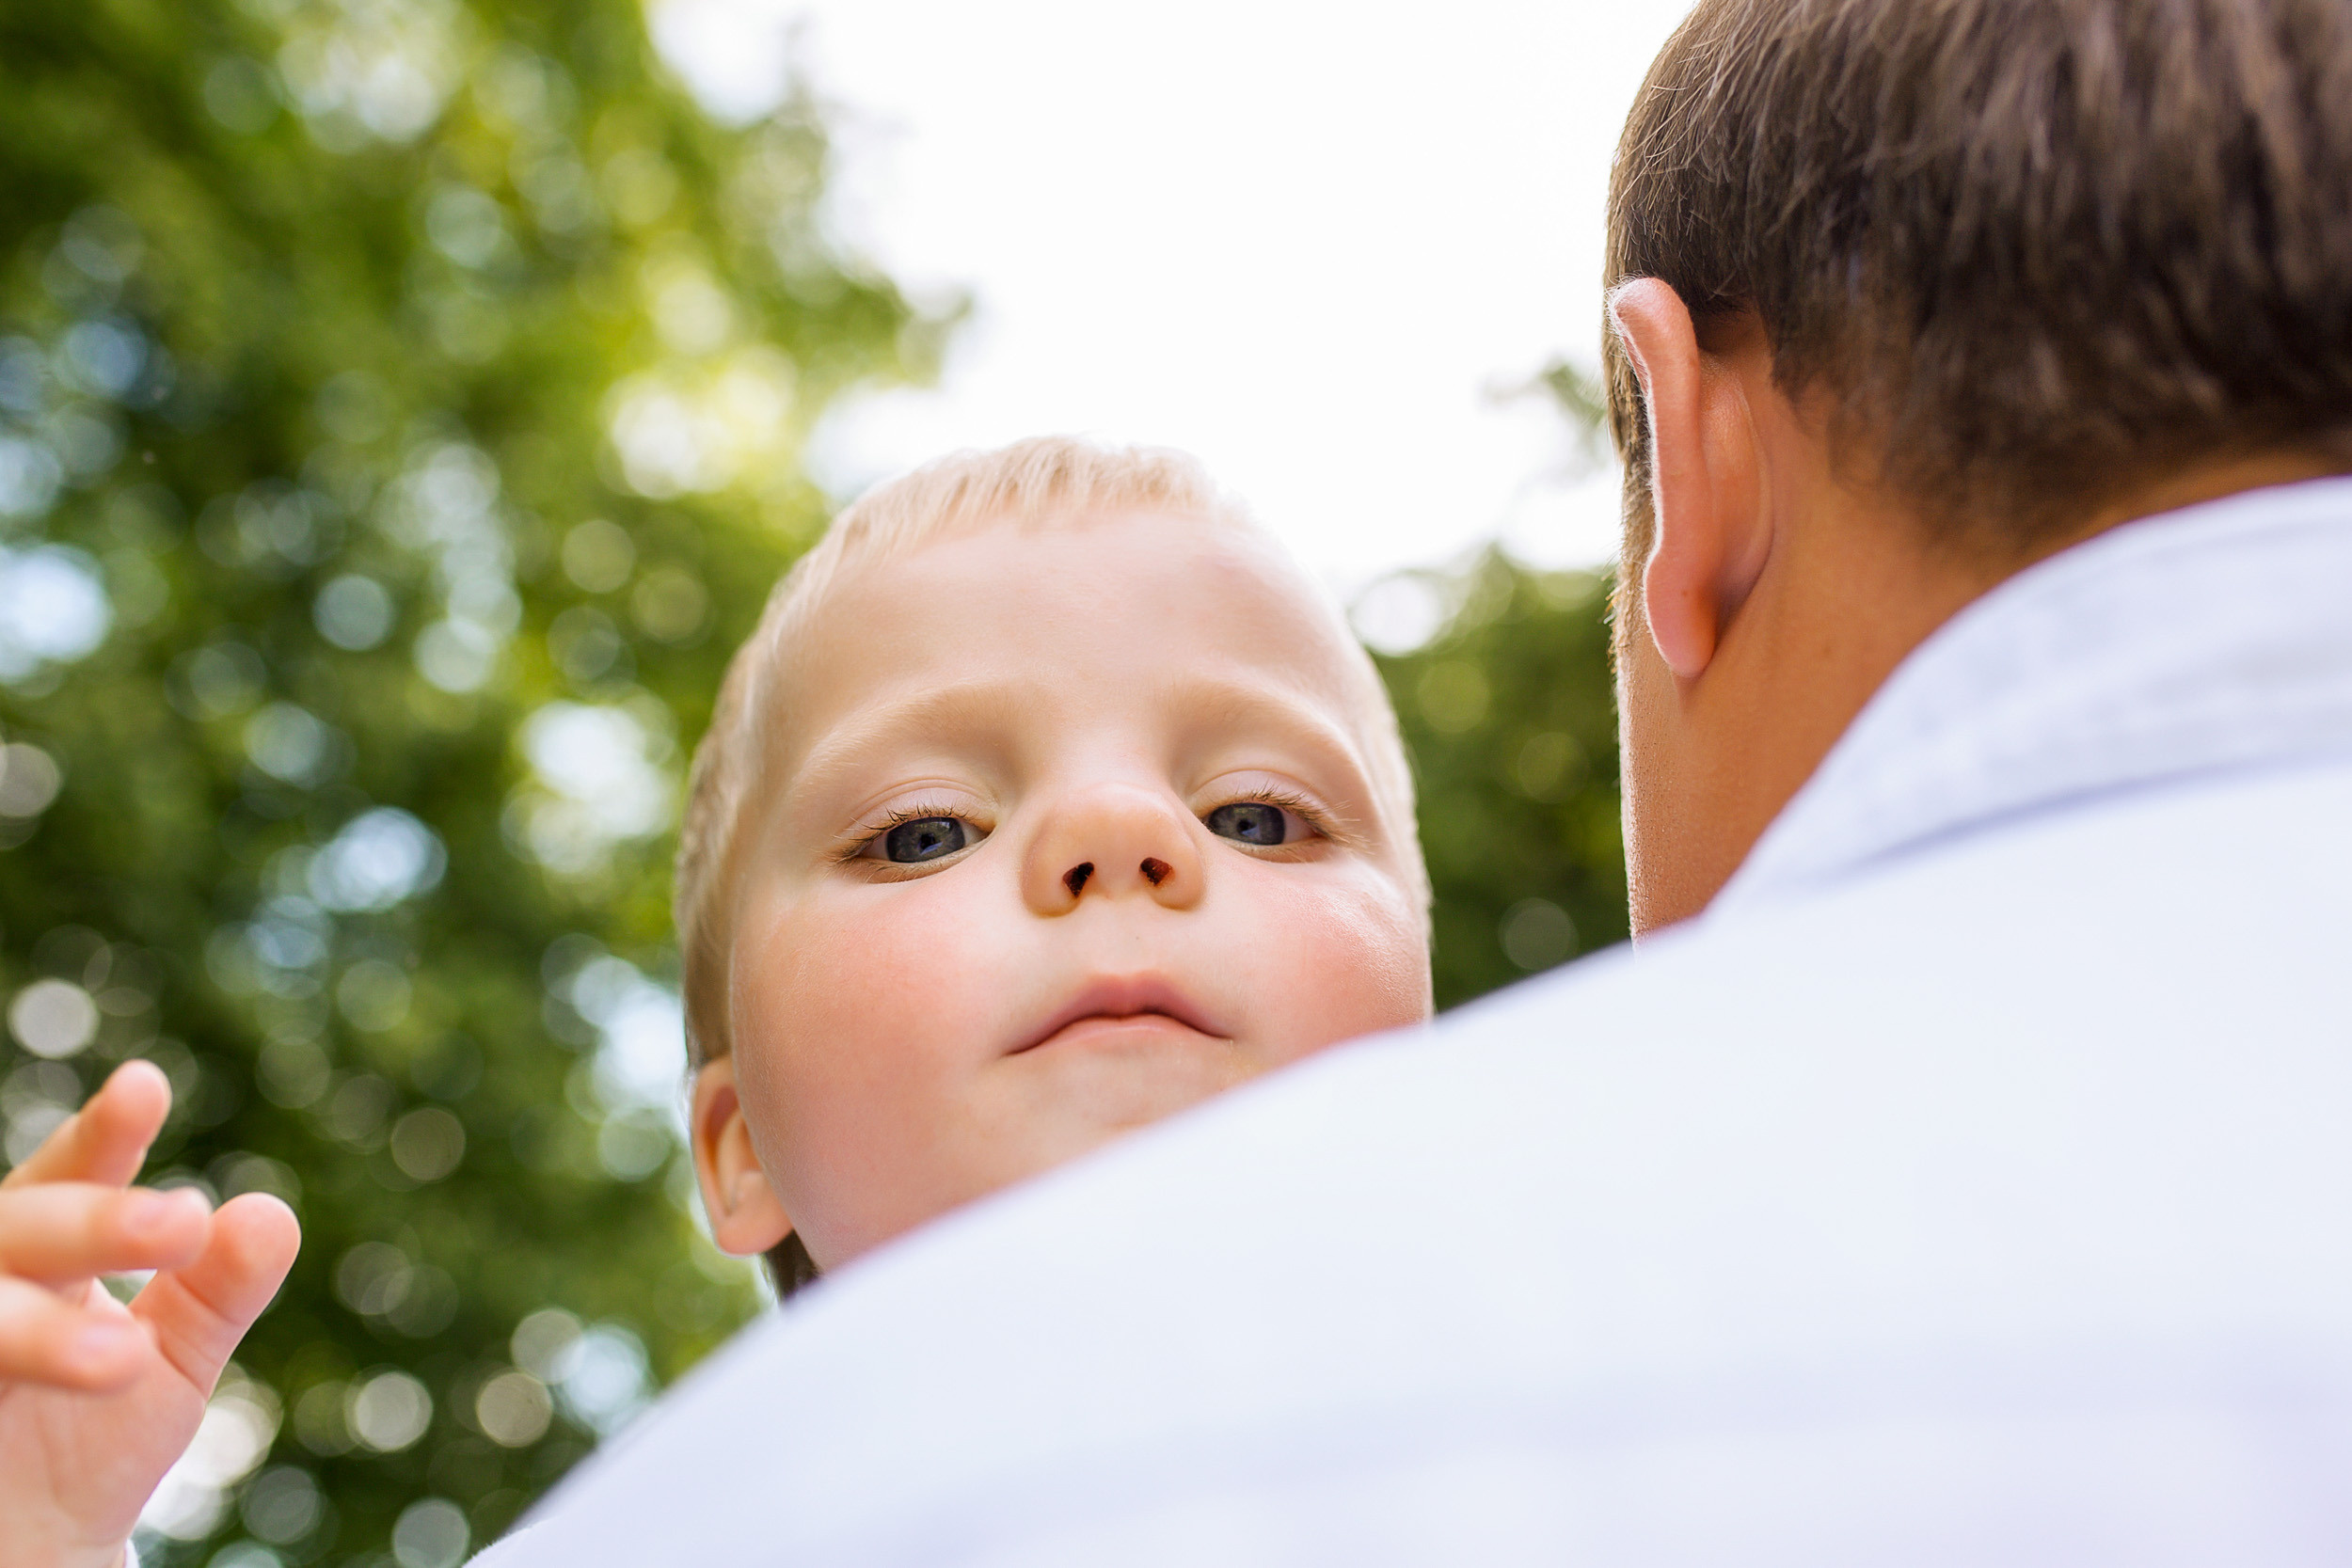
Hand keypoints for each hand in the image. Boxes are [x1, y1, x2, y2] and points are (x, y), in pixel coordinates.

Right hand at [0, 1060, 300, 1567]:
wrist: (28, 1551)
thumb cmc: (87, 1439)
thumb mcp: (169, 1364)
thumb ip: (218, 1292)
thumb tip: (271, 1214)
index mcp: (41, 1259)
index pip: (64, 1181)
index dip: (100, 1137)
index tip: (145, 1088)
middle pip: (16, 1230)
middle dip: (90, 1222)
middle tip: (181, 1220)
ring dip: (37, 1329)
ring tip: (124, 1357)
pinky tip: (53, 1375)